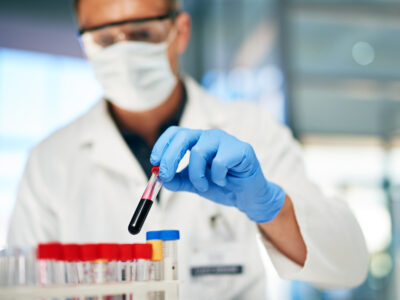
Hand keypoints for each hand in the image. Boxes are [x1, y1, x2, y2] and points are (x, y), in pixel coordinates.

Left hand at [150, 126, 284, 222]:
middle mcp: (210, 137)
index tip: (154, 162)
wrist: (247, 197)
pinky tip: (224, 181)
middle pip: (183, 137)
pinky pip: (220, 162)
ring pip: (199, 151)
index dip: (162, 145)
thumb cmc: (222, 185)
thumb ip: (177, 180)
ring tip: (204, 185)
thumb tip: (159, 176)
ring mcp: (226, 141)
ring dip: (196, 175)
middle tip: (166, 176)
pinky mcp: (242, 149)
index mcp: (198, 141)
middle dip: (170, 158)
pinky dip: (217, 177)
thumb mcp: (194, 183)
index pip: (176, 133)